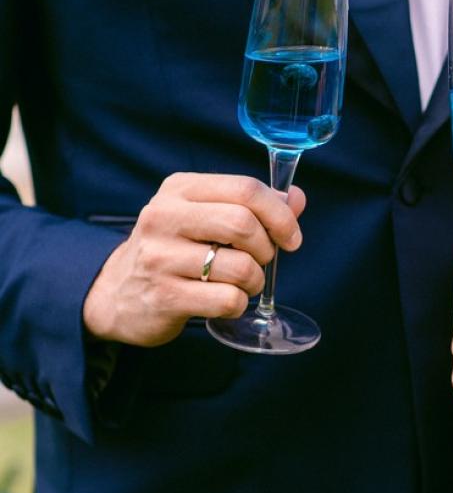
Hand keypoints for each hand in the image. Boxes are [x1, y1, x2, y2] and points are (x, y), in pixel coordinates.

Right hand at [83, 173, 305, 346]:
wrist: (115, 293)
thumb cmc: (173, 249)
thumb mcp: (204, 216)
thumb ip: (252, 206)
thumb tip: (296, 197)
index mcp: (180, 189)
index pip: (246, 189)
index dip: (280, 214)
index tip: (291, 237)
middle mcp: (165, 217)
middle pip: (244, 224)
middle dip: (267, 248)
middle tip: (261, 260)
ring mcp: (160, 257)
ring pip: (241, 267)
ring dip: (254, 281)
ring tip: (240, 283)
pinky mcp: (163, 296)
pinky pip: (228, 300)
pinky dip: (238, 304)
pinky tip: (222, 300)